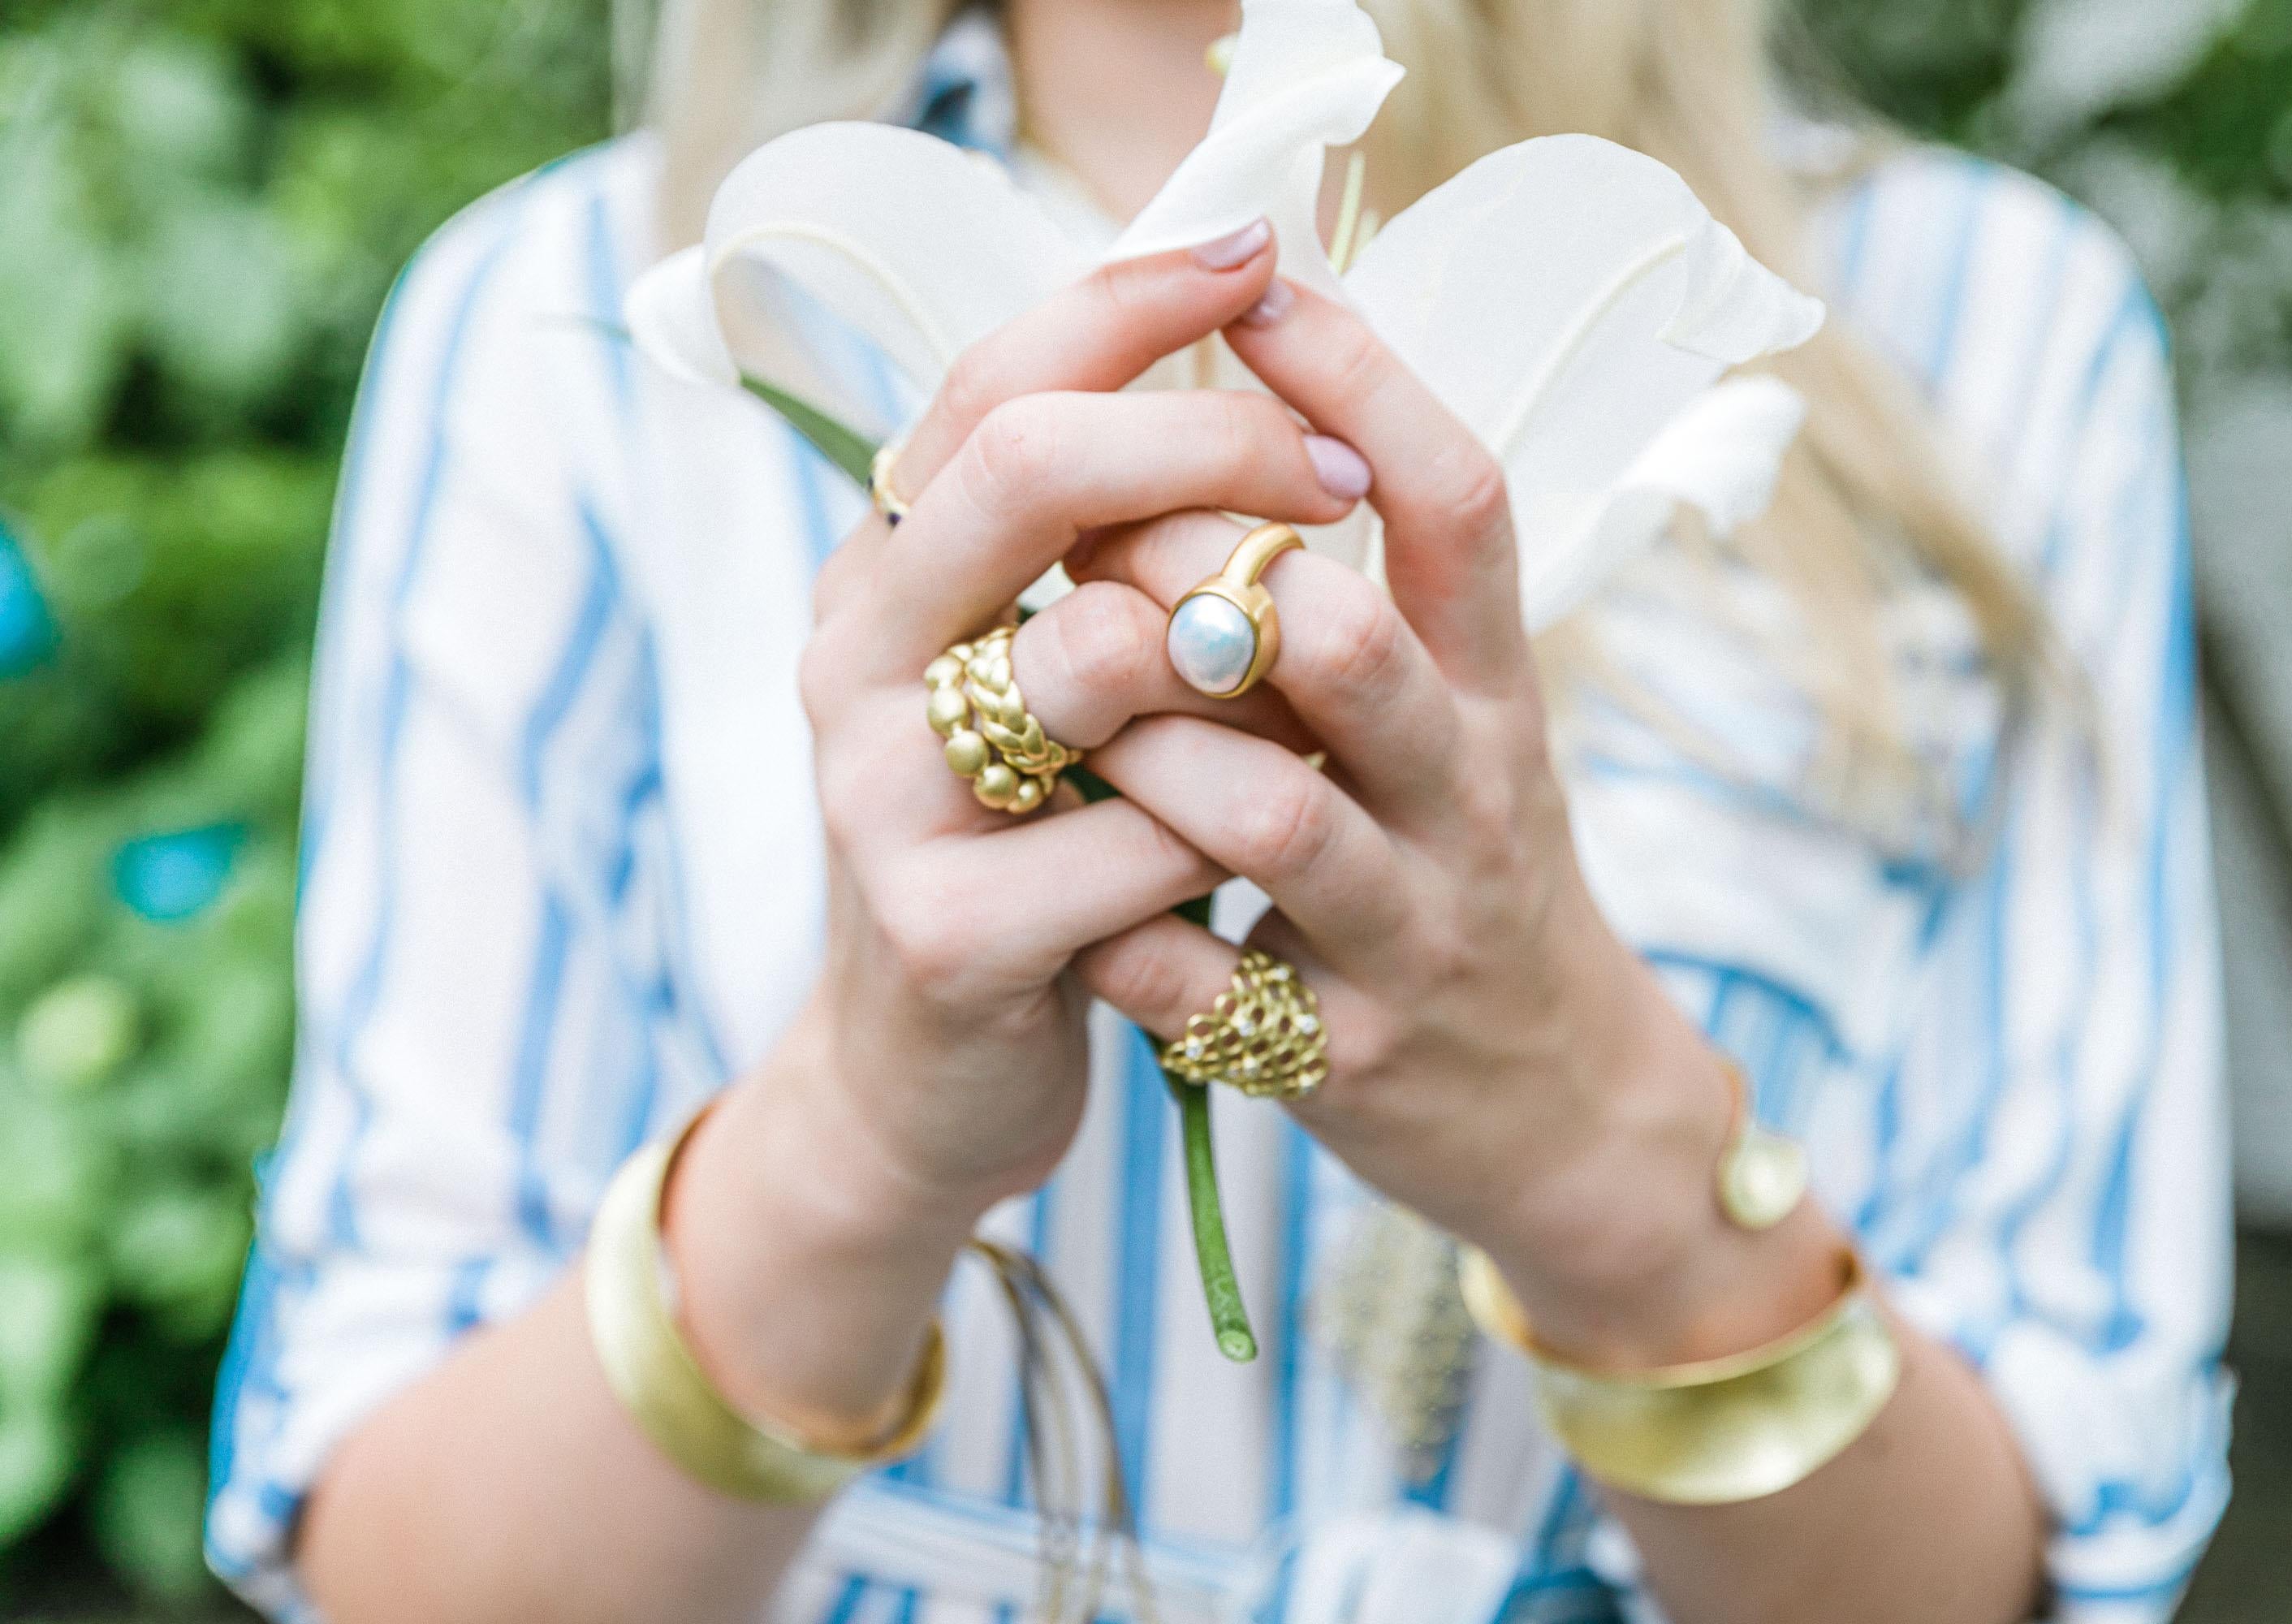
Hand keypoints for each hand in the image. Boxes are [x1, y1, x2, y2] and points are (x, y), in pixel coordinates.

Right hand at [770, 224, 1370, 1234]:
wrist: (925, 1087)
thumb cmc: (1028, 852)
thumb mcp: (1044, 683)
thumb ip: (1103, 553)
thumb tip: (1249, 364)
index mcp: (885, 574)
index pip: (993, 381)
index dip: (1126, 301)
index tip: (1257, 252)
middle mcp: (853, 659)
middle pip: (1026, 470)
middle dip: (1211, 442)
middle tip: (1335, 472)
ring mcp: (881, 797)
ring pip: (1102, 654)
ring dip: (1243, 664)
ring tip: (1299, 714)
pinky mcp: (944, 935)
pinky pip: (1149, 836)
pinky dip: (1237, 830)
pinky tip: (1251, 859)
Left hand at [1064, 280, 1847, 1366]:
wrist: (1557, 1106)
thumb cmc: (1465, 866)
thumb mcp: (1466, 715)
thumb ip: (1375, 583)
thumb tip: (1238, 397)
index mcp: (1496, 684)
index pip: (1459, 498)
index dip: (1362, 379)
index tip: (1254, 286)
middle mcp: (1469, 792)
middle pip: (1348, 640)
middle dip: (1194, 581)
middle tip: (1090, 557)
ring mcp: (1411, 929)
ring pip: (1266, 814)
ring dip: (1143, 757)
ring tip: (1072, 730)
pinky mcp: (1347, 1058)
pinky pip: (1202, 990)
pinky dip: (1118, 942)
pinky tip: (1075, 908)